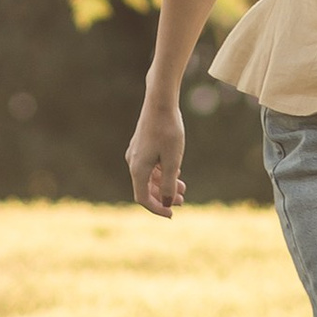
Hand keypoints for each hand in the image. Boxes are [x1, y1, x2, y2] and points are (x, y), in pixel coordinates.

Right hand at [127, 86, 187, 218]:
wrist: (160, 102)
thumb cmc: (168, 130)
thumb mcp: (173, 160)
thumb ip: (168, 183)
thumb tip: (165, 202)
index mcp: (138, 169)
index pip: (143, 198)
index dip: (157, 209)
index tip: (172, 214)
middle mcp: (133, 162)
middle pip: (146, 189)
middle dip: (163, 197)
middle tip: (182, 200)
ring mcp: (136, 153)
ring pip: (148, 177)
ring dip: (164, 185)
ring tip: (183, 188)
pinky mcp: (141, 145)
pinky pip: (149, 166)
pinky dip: (161, 173)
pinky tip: (176, 172)